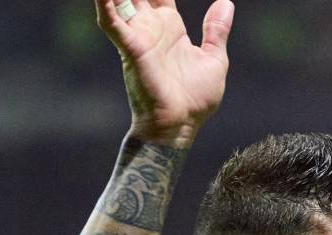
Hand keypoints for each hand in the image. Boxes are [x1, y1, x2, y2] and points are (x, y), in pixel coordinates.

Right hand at [95, 0, 235, 146]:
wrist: (181, 125)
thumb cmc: (195, 99)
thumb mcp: (214, 59)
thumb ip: (217, 30)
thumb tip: (226, 3)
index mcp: (169, 26)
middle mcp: (150, 27)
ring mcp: (138, 36)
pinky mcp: (131, 49)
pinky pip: (112, 22)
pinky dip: (105, 4)